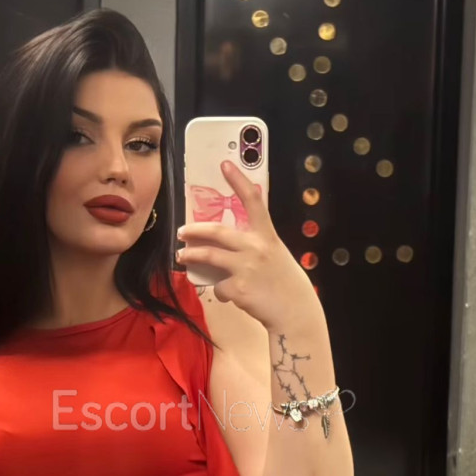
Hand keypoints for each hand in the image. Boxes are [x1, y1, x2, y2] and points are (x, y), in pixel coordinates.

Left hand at [177, 160, 314, 329]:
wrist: (294, 311)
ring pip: (208, 256)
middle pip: (217, 231)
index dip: (238, 180)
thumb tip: (223, 246)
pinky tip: (228, 295)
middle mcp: (256, 247)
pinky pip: (218, 286)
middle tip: (181, 231)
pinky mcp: (238, 288)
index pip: (253, 201)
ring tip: (181, 256)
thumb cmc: (283, 282)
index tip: (225, 164)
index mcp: (266, 235)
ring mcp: (246, 268)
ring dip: (190, 256)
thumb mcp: (274, 255)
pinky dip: (220, 291)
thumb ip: (253, 246)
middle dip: (194, 230)